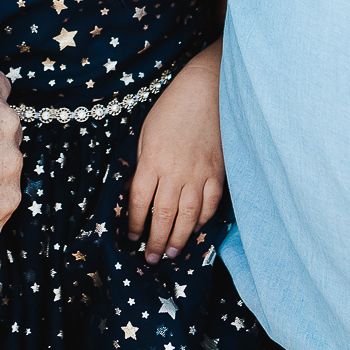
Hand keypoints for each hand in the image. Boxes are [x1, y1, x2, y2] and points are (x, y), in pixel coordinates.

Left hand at [127, 41, 223, 263]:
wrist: (207, 91)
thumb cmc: (171, 109)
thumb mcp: (146, 133)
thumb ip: (144, 163)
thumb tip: (141, 190)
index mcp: (152, 161)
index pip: (138, 201)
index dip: (133, 223)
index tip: (131, 237)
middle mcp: (175, 172)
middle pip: (162, 215)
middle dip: (155, 240)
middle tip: (151, 258)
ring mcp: (199, 174)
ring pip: (187, 216)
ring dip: (178, 238)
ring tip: (172, 253)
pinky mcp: (218, 173)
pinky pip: (210, 204)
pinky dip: (202, 220)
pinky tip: (195, 229)